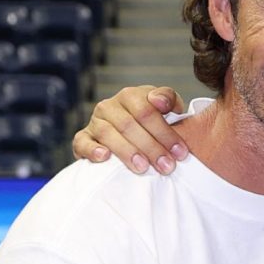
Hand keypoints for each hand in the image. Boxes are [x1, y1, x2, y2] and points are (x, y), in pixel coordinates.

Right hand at [74, 85, 188, 173]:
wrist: (128, 134)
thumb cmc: (152, 123)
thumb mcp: (165, 108)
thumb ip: (169, 99)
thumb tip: (161, 102)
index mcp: (130, 96)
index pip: (146, 111)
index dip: (165, 132)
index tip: (180, 152)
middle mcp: (110, 106)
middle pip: (129, 124)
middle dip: (151, 147)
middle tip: (167, 166)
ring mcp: (95, 122)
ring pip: (107, 133)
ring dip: (127, 151)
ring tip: (143, 168)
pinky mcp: (83, 138)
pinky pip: (83, 142)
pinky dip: (92, 150)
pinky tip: (105, 157)